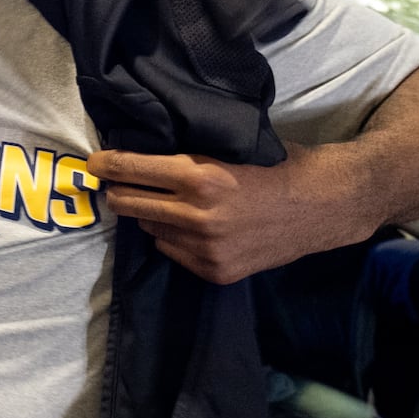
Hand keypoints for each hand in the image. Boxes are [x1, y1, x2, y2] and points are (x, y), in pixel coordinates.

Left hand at [87, 145, 360, 283]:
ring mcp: (206, 248)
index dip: (106, 164)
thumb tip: (141, 148)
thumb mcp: (230, 146)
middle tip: (114, 182)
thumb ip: (188, 153)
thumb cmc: (278, 164)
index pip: (131, 170)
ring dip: (148, 216)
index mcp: (200, 176)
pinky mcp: (216, 271)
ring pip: (149, 230)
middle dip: (118, 190)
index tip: (92, 163)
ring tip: (159, 203)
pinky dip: (172, 238)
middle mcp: (198, 215)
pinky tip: (187, 225)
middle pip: (129, 203)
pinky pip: (171, 252)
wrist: (326, 206)